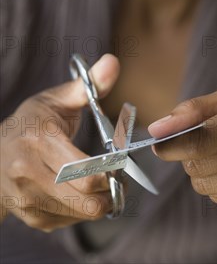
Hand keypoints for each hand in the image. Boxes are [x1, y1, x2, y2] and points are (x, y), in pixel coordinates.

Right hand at [0, 54, 119, 230]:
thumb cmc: (33, 122)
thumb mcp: (57, 99)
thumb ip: (89, 85)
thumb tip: (113, 62)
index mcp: (38, 140)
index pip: (84, 169)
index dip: (111, 170)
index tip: (122, 162)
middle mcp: (27, 172)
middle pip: (85, 197)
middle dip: (111, 189)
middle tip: (121, 178)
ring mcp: (26, 198)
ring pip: (80, 213)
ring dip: (101, 202)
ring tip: (107, 184)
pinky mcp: (30, 217)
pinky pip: (69, 222)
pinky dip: (83, 210)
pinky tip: (83, 193)